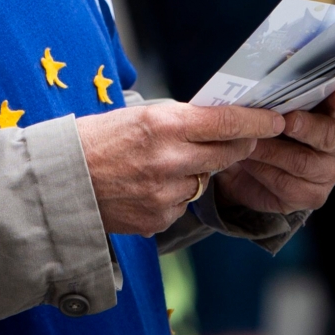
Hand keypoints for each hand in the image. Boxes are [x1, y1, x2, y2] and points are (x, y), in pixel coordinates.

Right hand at [76, 101, 284, 235]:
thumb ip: (178, 120)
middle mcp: (169, 160)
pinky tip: (145, 187)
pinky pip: (181, 204)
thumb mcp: (136, 115)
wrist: (59, 182)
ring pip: (203, 180)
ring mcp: (165, 193)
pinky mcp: (158, 219)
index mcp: (162, 124)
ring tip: (163, 164)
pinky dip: (172, 195)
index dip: (255, 121)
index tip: (274, 119)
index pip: (224, 121)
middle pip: (226, 153)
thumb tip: (216, 121)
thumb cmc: (95, 140)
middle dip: (238, 146)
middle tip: (243, 139)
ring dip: (196, 171)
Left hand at [213, 81, 334, 216]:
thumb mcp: (267, 108)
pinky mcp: (312, 196)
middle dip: (304, 126)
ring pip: (302, 162)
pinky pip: (287, 185)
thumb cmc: (263, 130)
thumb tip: (276, 61)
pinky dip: (262, 171)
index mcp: (329, 111)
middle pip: (328, 134)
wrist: (246, 173)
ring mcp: (327, 171)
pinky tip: (247, 161)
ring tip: (247, 140)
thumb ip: (276, 90)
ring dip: (270, 150)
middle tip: (284, 121)